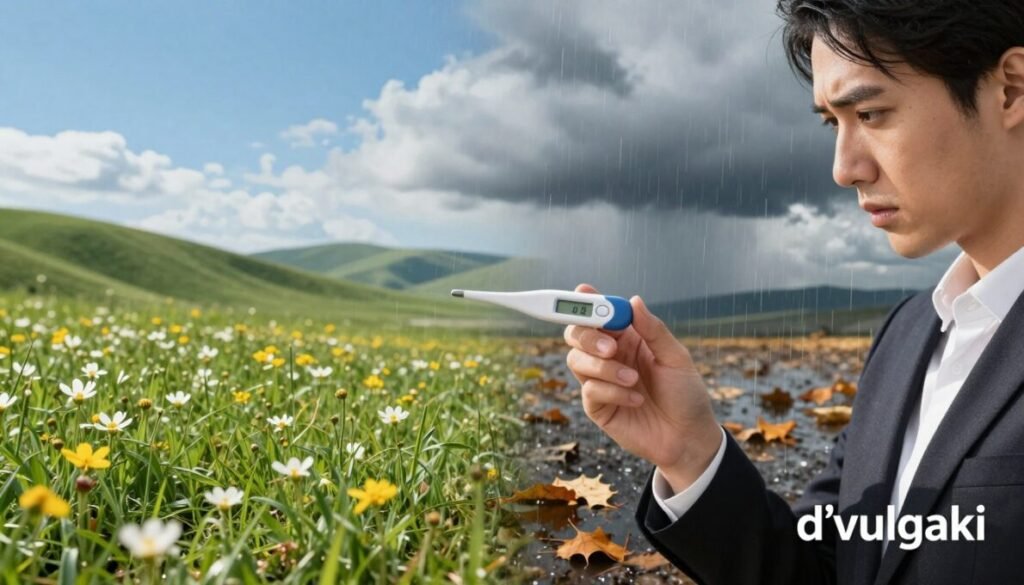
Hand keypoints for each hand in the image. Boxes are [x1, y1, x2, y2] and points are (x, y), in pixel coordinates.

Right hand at [563, 283, 721, 491]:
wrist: (688, 436)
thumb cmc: (685, 394)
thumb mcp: (676, 358)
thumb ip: (653, 330)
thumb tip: (633, 301)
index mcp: (627, 338)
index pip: (599, 314)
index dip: (587, 302)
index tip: (584, 294)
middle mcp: (609, 356)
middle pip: (576, 334)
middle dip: (587, 336)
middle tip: (611, 348)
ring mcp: (600, 381)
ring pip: (577, 360)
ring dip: (604, 368)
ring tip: (633, 380)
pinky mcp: (597, 406)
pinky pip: (590, 391)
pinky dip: (613, 392)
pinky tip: (636, 399)